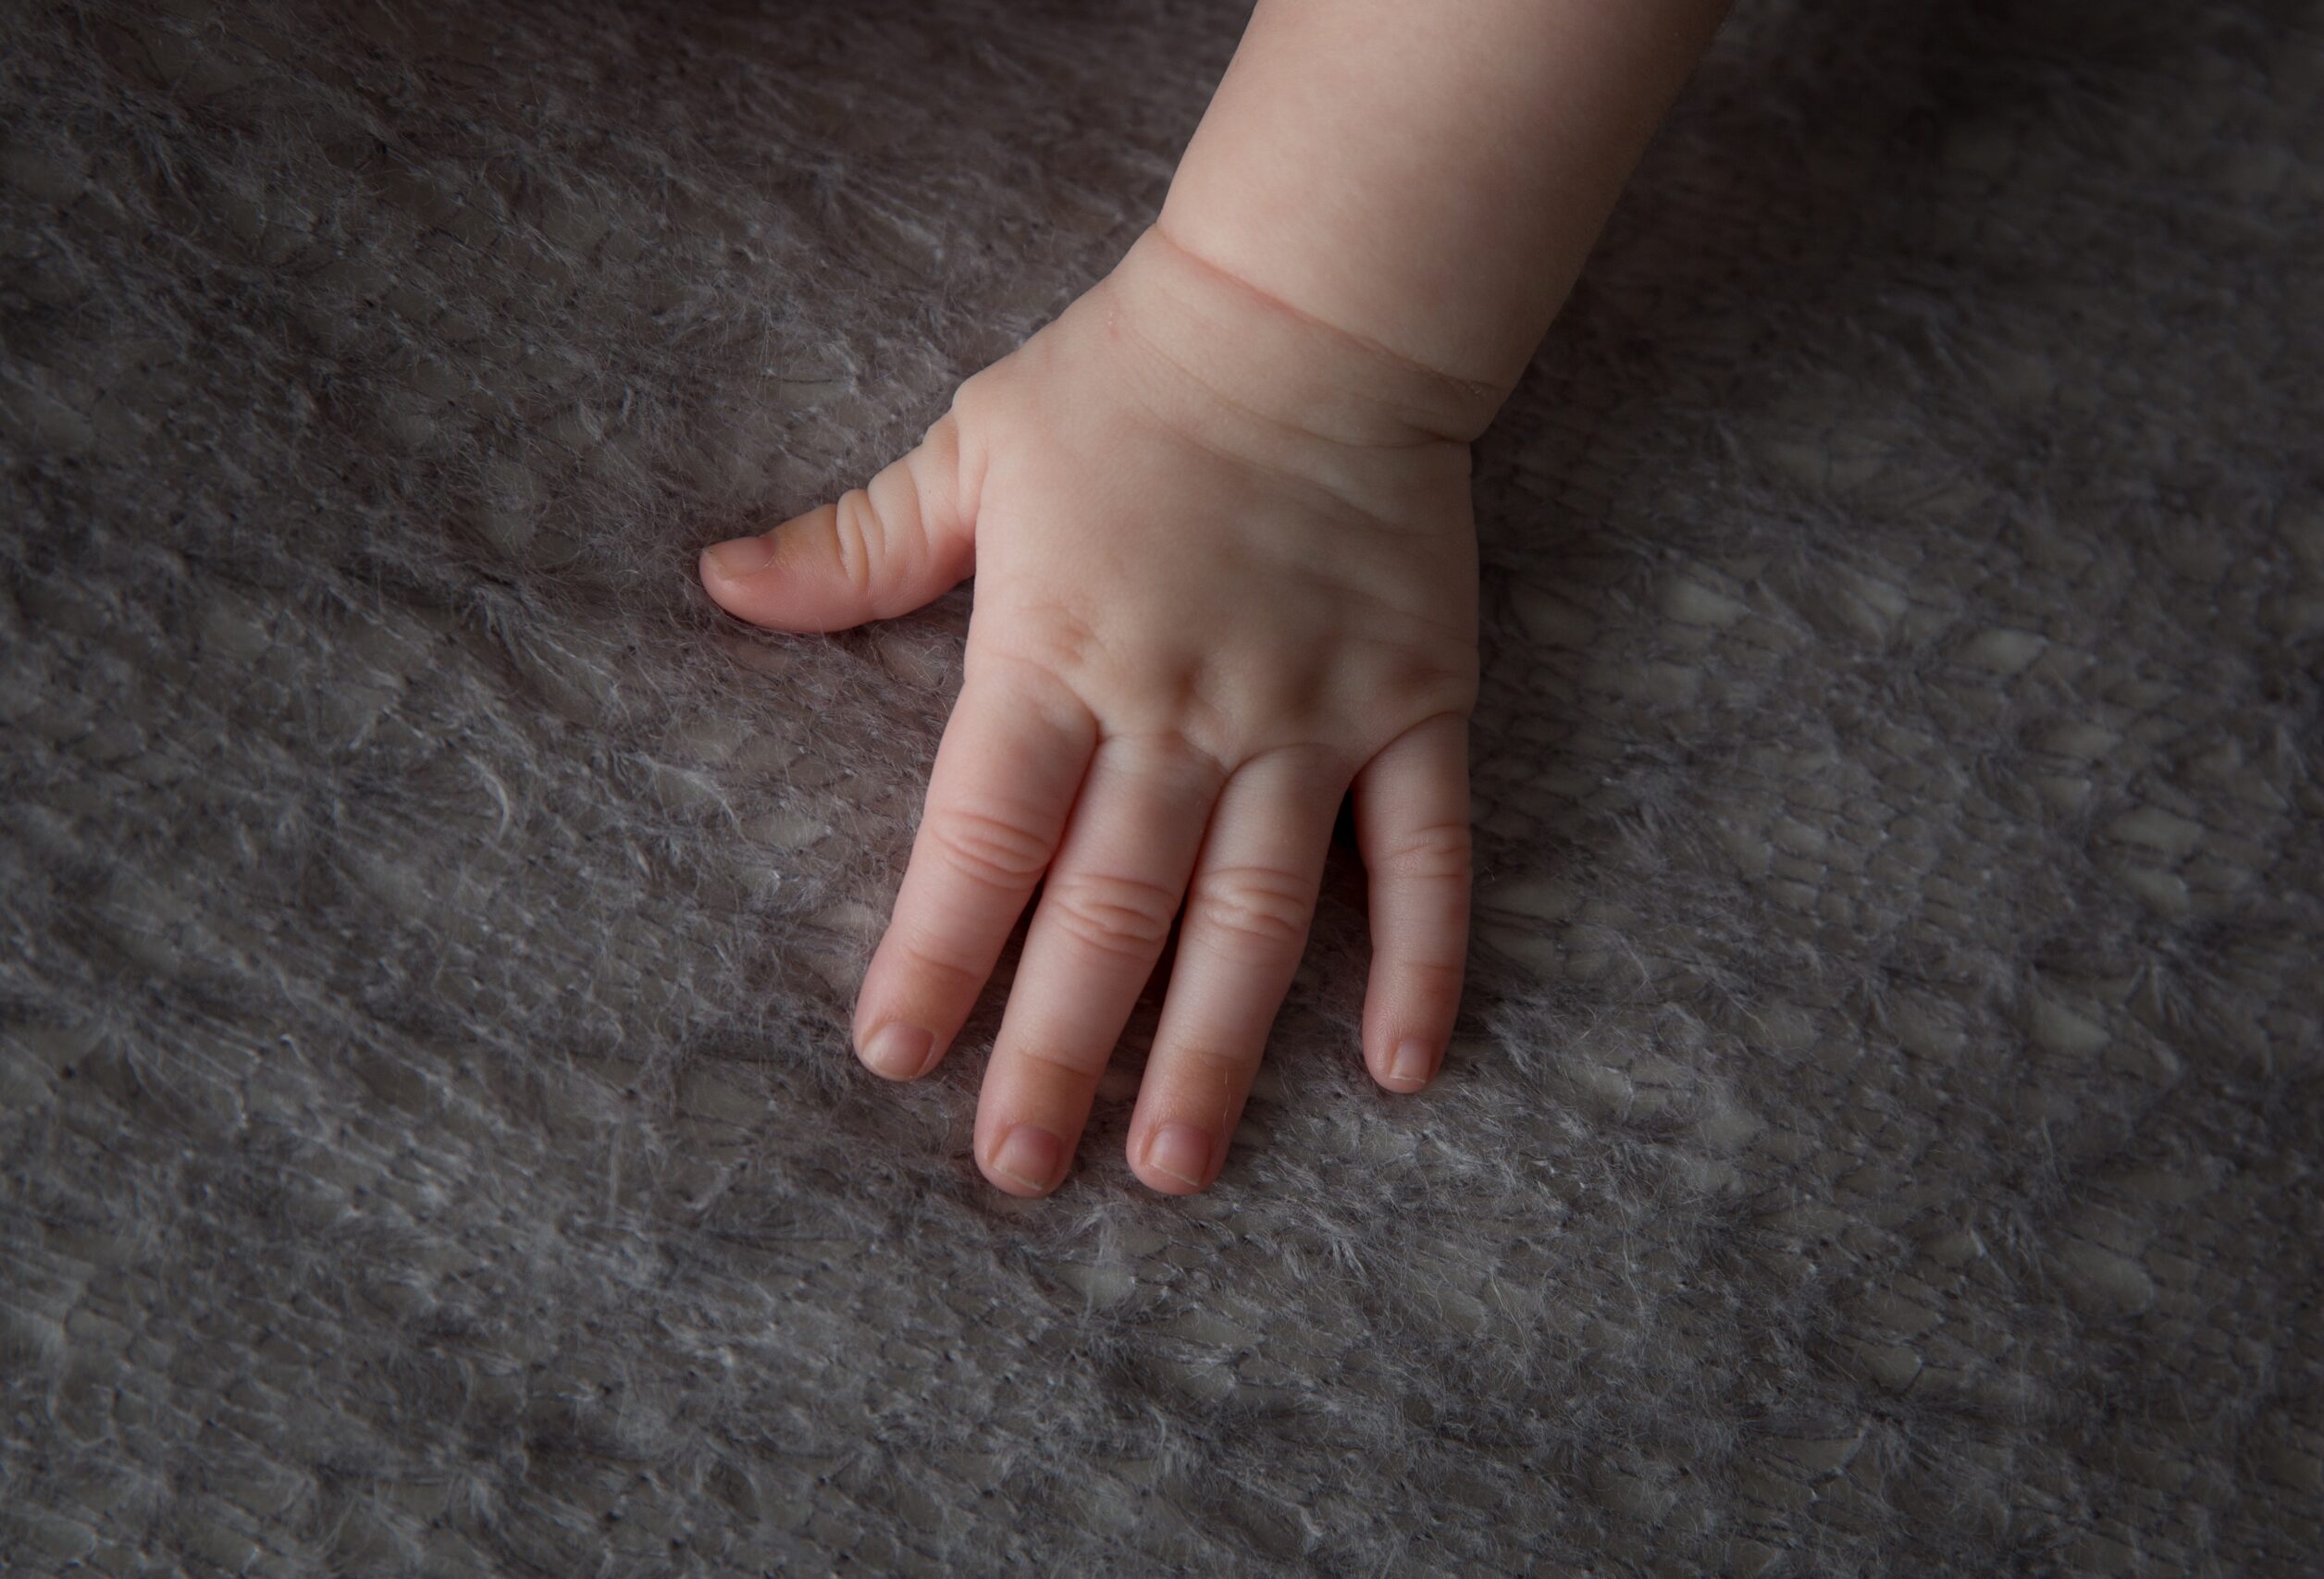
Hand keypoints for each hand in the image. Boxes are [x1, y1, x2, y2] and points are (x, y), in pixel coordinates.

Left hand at [700, 222, 1481, 1195]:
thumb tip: (715, 583)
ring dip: (1214, 1045)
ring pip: (1256, 911)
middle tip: (1017, 1168)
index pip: (982, 833)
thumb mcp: (972, 445)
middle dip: (1057, 1045)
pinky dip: (1418, 957)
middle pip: (1109, 905)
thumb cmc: (1127, 380)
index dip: (935, 950)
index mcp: (1055, 648)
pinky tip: (1398, 1068)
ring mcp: (1307, 716)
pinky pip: (1421, 854)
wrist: (1319, 313)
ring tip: (1173, 1165)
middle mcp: (1181, 705)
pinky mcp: (1414, 708)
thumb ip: (855, 542)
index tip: (895, 1056)